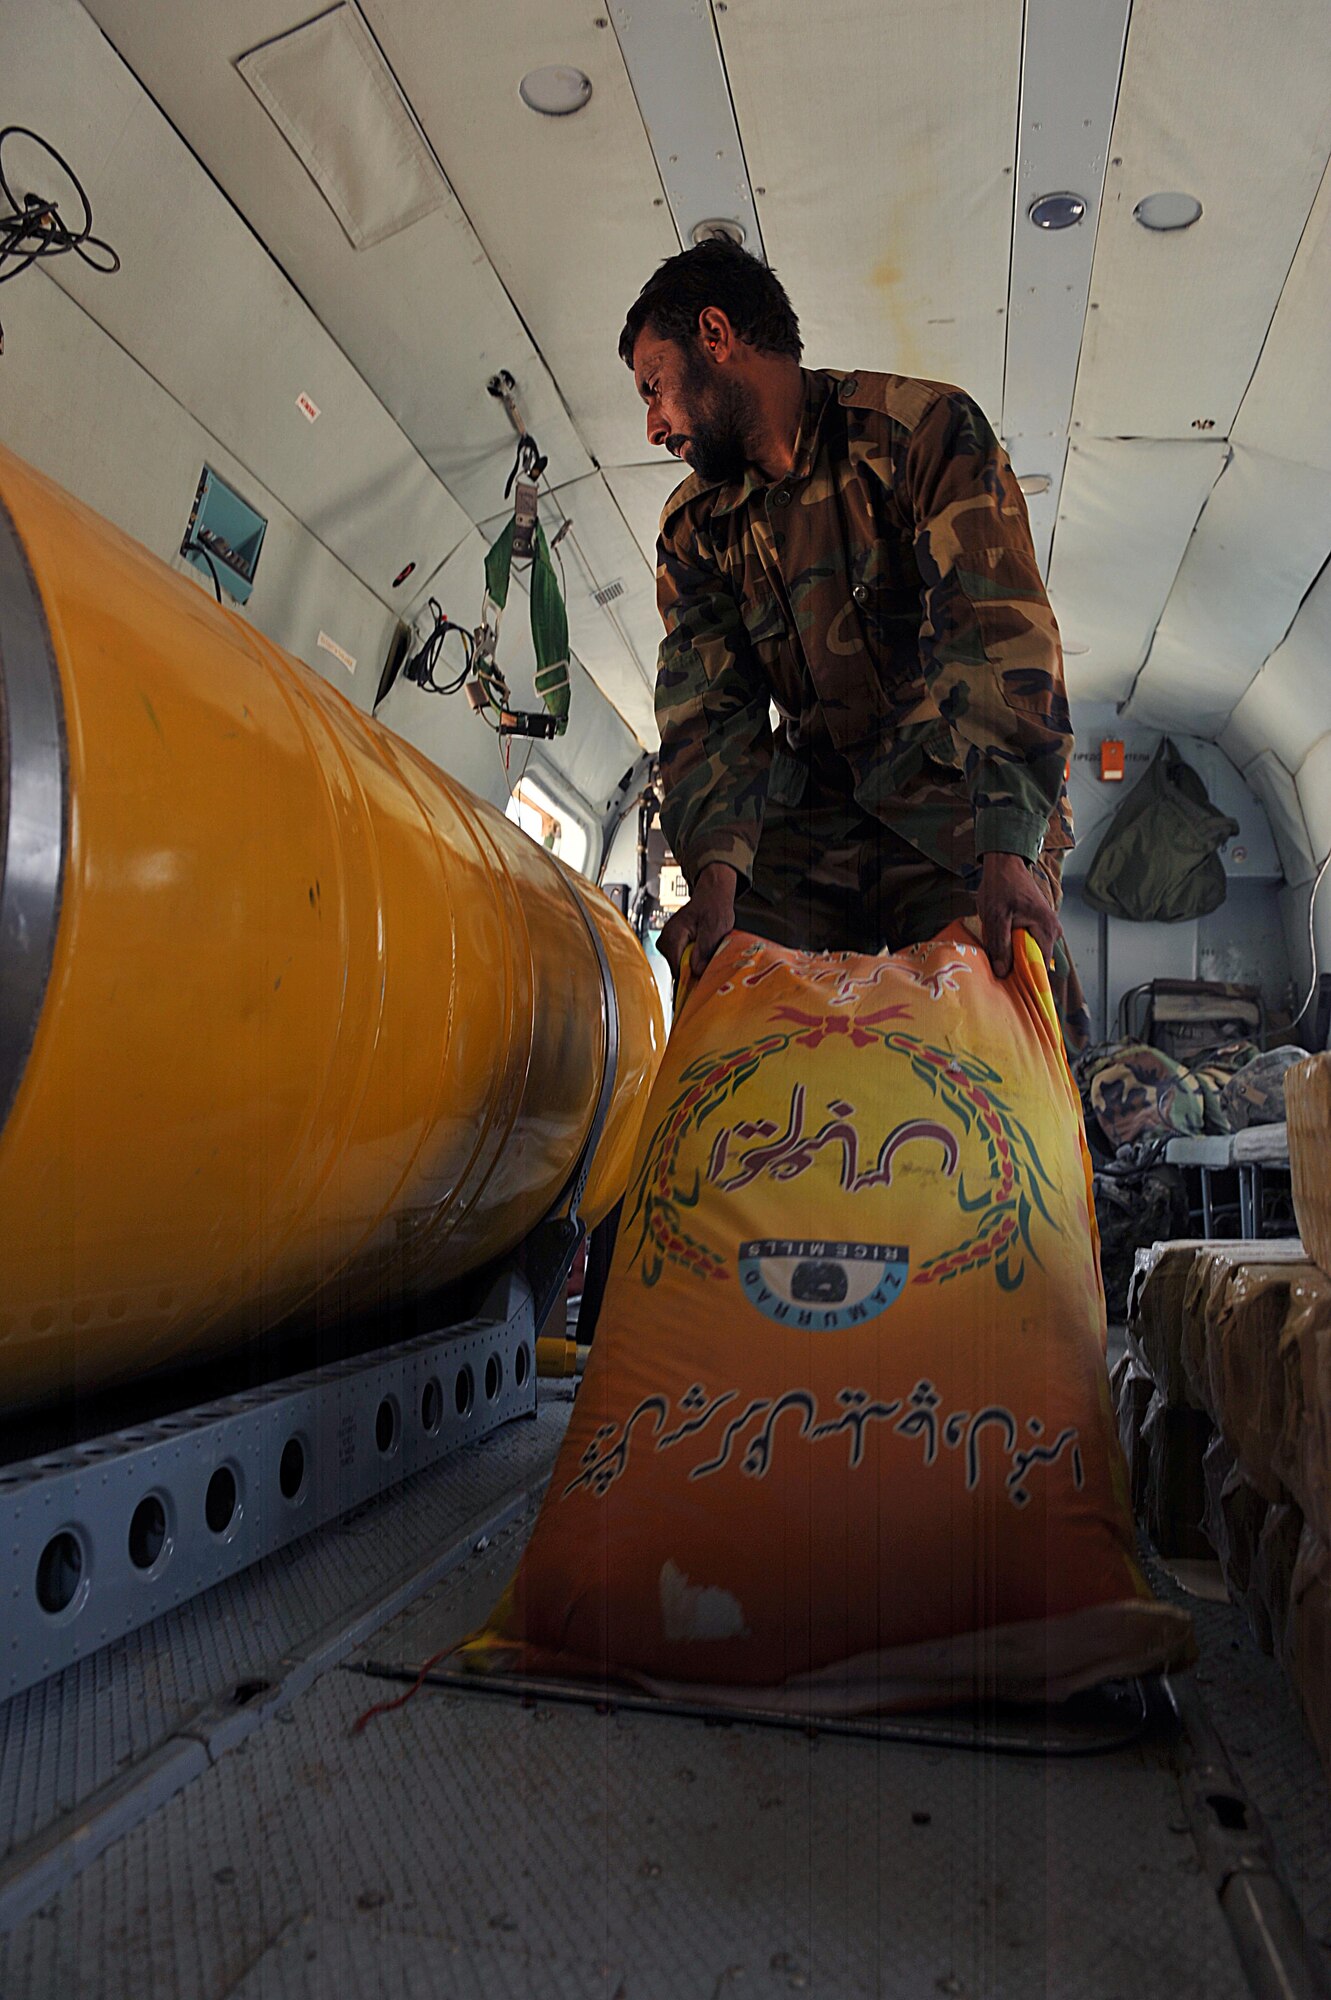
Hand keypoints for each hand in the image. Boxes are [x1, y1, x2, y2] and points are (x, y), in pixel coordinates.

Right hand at [658, 862, 737, 980]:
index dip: (692, 978)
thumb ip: (704, 950)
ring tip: (706, 950)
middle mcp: (665, 940)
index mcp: (673, 936)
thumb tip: (697, 971)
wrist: (711, 897)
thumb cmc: (713, 908)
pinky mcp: (672, 947)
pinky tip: (701, 950)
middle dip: (695, 970)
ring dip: (695, 965)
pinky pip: (682, 962)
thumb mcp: (714, 929)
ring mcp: (667, 944)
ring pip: (680, 968)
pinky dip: (693, 960)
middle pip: (678, 971)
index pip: (677, 969)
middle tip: (710, 959)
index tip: (704, 980)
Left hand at [977, 851, 1060, 978]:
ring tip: (1000, 967)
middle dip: (1020, 971)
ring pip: (1032, 954)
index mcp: (1047, 930)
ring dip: (1016, 960)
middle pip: (1037, 962)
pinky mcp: (1038, 926)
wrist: (1004, 864)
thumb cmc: (1001, 886)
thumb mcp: (995, 917)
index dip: (1028, 980)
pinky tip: (1003, 953)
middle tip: (1001, 980)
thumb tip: (1003, 972)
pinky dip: (1016, 950)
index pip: (1042, 966)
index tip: (1016, 993)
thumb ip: (1000, 945)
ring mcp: (1047, 928)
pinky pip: (1029, 945)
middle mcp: (1053, 930)